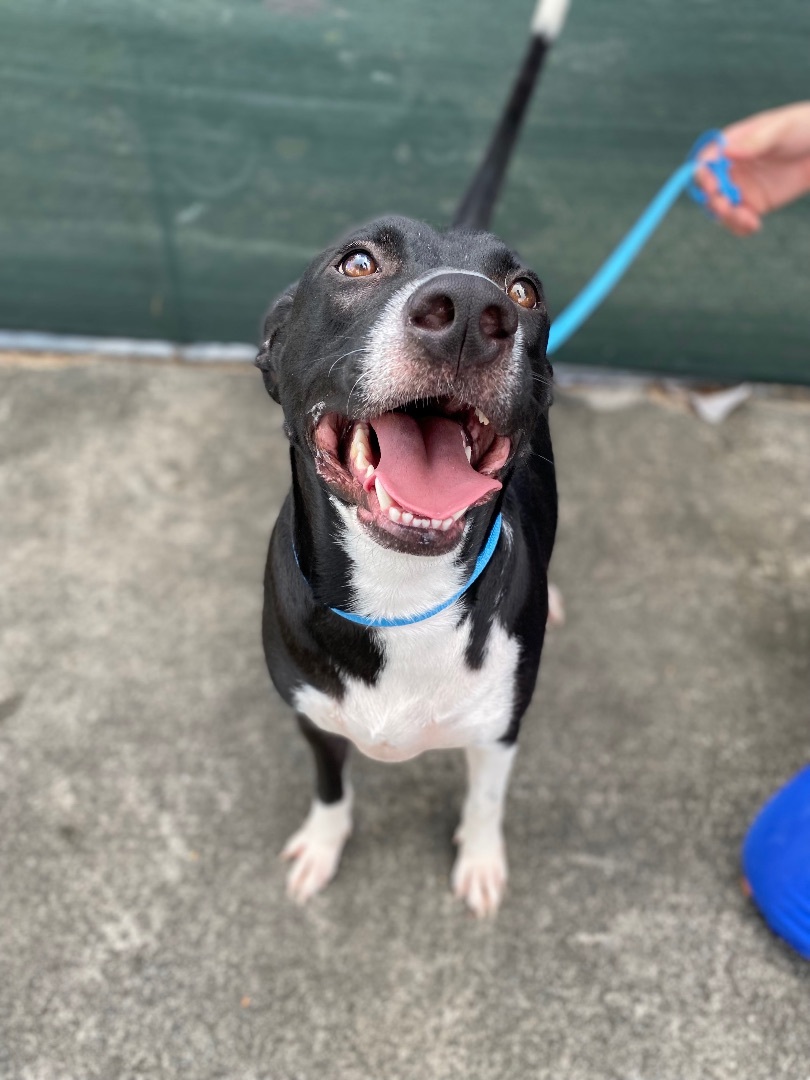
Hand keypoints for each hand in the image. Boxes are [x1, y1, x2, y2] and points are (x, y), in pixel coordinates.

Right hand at [694, 102, 809, 234]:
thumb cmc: (803, 127)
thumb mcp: (781, 129)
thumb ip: (754, 142)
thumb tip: (726, 152)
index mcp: (731, 145)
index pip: (705, 161)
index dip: (702, 175)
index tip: (713, 187)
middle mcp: (731, 168)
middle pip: (708, 190)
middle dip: (713, 201)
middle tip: (726, 208)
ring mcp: (741, 188)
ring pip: (720, 209)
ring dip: (727, 218)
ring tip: (746, 219)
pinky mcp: (755, 205)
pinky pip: (739, 221)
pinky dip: (741, 227)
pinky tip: (754, 226)